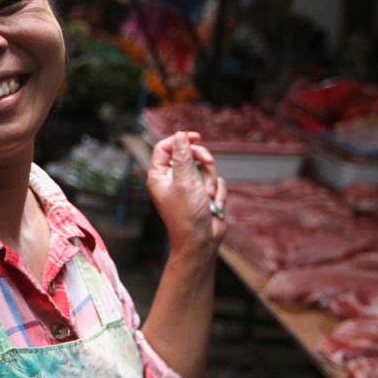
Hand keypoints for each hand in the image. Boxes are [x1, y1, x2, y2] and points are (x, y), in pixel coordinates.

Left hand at [146, 131, 227, 257]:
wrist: (201, 242)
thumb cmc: (187, 215)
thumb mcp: (184, 181)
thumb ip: (182, 156)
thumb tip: (179, 136)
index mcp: (159, 176)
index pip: (164, 148)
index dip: (179, 139)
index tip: (195, 136)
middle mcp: (172, 180)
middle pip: (188, 154)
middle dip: (201, 159)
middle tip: (208, 162)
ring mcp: (189, 187)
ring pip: (205, 168)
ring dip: (211, 181)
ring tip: (208, 197)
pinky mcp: (204, 194)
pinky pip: (216, 182)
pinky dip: (218, 193)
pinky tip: (214, 207)